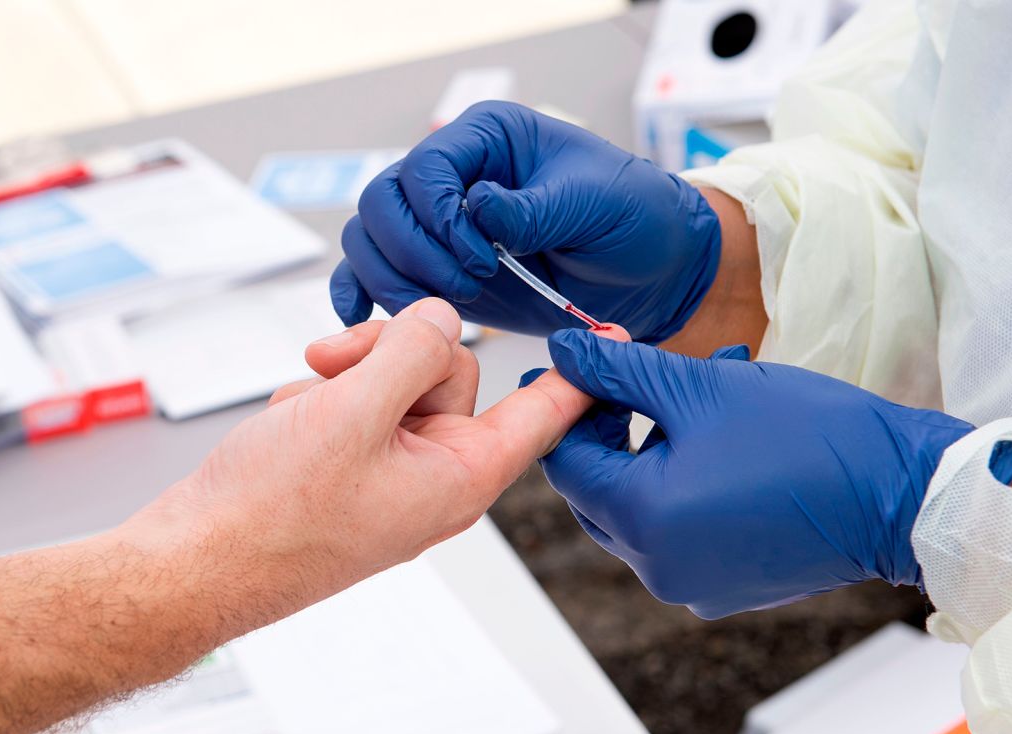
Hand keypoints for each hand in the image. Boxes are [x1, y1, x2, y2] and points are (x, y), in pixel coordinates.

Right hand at [132, 299, 629, 626]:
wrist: (198, 559)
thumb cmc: (273, 513)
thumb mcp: (352, 414)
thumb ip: (410, 354)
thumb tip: (440, 317)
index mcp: (459, 475)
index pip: (541, 414)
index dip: (578, 371)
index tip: (617, 334)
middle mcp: (436, 473)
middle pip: (453, 372)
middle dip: (392, 355)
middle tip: (334, 369)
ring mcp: (395, 469)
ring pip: (400, 378)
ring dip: (351, 375)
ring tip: (304, 405)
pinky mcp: (358, 463)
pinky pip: (363, 400)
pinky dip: (327, 397)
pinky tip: (294, 422)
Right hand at [330, 101, 719, 342]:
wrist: (650, 270)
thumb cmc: (633, 218)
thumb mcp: (595, 203)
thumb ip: (533, 208)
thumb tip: (477, 207)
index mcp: (488, 139)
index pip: (425, 166)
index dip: (439, 217)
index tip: (482, 257)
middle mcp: (454, 176)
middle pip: (382, 202)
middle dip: (414, 251)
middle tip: (466, 287)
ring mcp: (440, 225)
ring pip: (370, 240)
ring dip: (394, 279)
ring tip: (444, 312)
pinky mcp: (438, 269)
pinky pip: (375, 271)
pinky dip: (361, 291)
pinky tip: (361, 315)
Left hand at [533, 332, 974, 618]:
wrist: (904, 497)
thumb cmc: (807, 436)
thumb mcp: (701, 388)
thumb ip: (619, 370)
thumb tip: (562, 352)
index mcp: (643, 520)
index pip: (567, 461)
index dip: (567, 406)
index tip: (579, 364)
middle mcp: (657, 567)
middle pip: (598, 488)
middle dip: (611, 424)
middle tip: (637, 371)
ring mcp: (693, 583)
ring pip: (638, 505)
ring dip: (655, 443)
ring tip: (700, 386)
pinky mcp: (726, 584)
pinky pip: (678, 528)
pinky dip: (685, 479)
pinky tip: (723, 433)